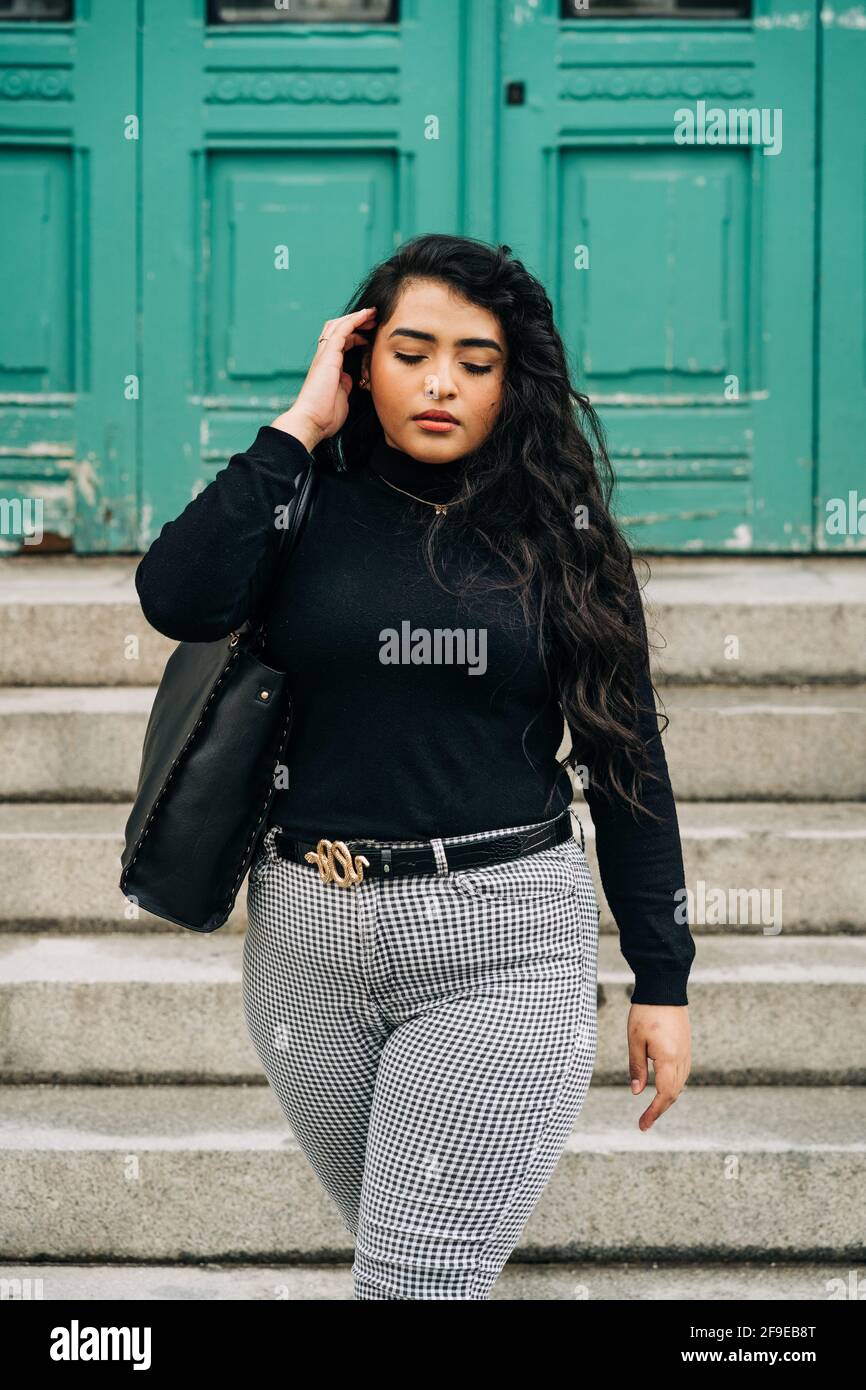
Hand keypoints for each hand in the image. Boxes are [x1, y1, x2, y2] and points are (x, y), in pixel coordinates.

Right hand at [271, 307, 376, 448]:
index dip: (356, 335)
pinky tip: (366, 315)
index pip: (341, 342)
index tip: (371, 335)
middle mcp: (325, 357)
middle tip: (374, 319)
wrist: (312, 421)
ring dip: (357, 317)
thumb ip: (345, 384)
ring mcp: (325, 355)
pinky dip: (355, 320)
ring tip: (372, 313)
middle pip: (338, 329)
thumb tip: (350, 378)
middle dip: (356, 321)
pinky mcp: (328, 355)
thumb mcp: (341, 396)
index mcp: (329, 366)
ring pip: (339, 325)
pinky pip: (342, 330)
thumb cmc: (325, 415)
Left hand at [627, 1003, 690, 1130]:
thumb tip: (637, 1092)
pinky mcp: (686, 1046)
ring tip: (652, 1108)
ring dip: (667, 1098)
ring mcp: (686, 1052)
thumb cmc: (646, 1012)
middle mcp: (682, 1059)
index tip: (643, 1125)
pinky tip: (664, 1087)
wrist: (665, 987)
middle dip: (660, 1109)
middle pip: (674, 1093)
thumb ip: (637, 1067)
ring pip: (680, 1084)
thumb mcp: (635, 1040)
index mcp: (669, 1059)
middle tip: (644, 1122)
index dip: (654, 1112)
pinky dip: (673, 1085)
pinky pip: (683, 1073)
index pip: (664, 1095)